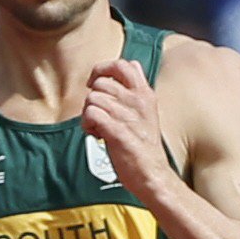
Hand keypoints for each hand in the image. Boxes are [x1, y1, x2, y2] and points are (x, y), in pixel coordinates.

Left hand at [81, 58, 172, 199]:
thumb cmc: (143, 144)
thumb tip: (132, 64)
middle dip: (92, 98)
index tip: (95, 84)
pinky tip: (96, 134)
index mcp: (145, 94)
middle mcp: (138, 101)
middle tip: (99, 115)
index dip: (102, 70)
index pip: (122, 64)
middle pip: (101, 83)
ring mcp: (129, 117)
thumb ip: (137, 87)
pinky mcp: (118, 133)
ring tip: (98, 128)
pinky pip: (92, 115)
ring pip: (93, 99)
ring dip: (88, 114)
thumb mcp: (146, 109)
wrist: (153, 174)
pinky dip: (87, 125)